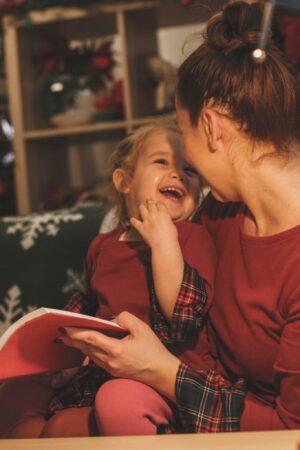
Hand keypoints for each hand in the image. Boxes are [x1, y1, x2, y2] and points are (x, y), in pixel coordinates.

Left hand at [57, 312, 179, 400]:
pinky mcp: (112, 372)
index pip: (91, 339)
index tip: (64, 327)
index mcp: (116, 350)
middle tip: (59, 332)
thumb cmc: (153, 350)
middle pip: (85, 348)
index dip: (76, 332)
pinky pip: (96, 360)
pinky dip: (88, 351)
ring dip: (78, 346)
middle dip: (71, 340)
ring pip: (89, 355)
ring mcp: (110, 369)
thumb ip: (125, 318)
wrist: (162, 374)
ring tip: (68, 337)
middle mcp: (110, 361)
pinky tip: (84, 345)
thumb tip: (112, 320)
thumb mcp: (142, 328)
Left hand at [130, 199, 177, 248]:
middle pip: (150, 203)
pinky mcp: (142, 228)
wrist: (164, 245)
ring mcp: (147, 221)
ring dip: (142, 207)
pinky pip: (135, 222)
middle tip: (149, 202)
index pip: (159, 203)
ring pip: (142, 208)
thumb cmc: (171, 236)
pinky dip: (133, 221)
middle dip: (150, 202)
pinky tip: (132, 220)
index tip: (158, 205)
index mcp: (163, 213)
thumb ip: (166, 219)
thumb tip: (164, 218)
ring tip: (142, 207)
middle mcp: (154, 214)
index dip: (159, 204)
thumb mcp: (172, 224)